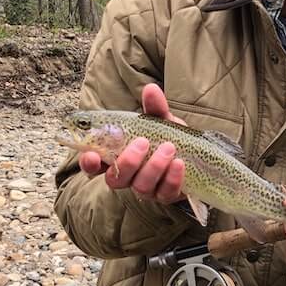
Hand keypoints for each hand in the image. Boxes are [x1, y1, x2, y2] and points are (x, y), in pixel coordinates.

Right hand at [79, 84, 186, 203]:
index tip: (91, 156)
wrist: (196, 153)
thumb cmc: (167, 136)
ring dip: (154, 167)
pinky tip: (179, 163)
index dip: (89, 163)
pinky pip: (166, 192)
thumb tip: (151, 89)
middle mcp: (129, 176)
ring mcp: (147, 188)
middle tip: (143, 142)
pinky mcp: (167, 196)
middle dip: (128, 161)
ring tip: (169, 147)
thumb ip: (154, 107)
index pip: (94, 165)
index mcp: (117, 157)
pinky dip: (172, 178)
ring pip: (141, 186)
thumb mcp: (161, 120)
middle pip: (116, 179)